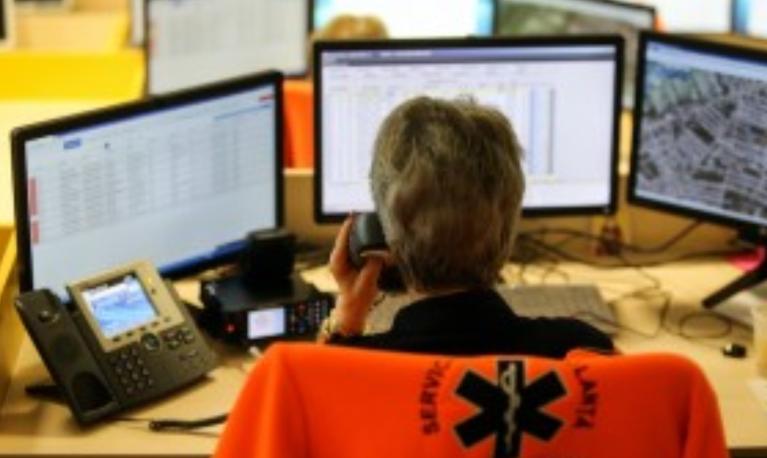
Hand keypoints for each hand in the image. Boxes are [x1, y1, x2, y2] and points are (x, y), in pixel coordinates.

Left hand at [328, 216, 383, 335]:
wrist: (354, 306)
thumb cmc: (358, 296)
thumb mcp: (367, 281)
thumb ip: (374, 266)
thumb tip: (382, 253)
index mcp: (338, 262)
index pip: (342, 239)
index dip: (349, 226)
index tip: (355, 216)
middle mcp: (339, 257)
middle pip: (345, 236)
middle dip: (354, 225)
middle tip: (363, 213)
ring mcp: (343, 258)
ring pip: (349, 239)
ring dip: (358, 231)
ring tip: (366, 220)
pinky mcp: (349, 259)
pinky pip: (354, 244)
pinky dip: (361, 238)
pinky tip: (369, 233)